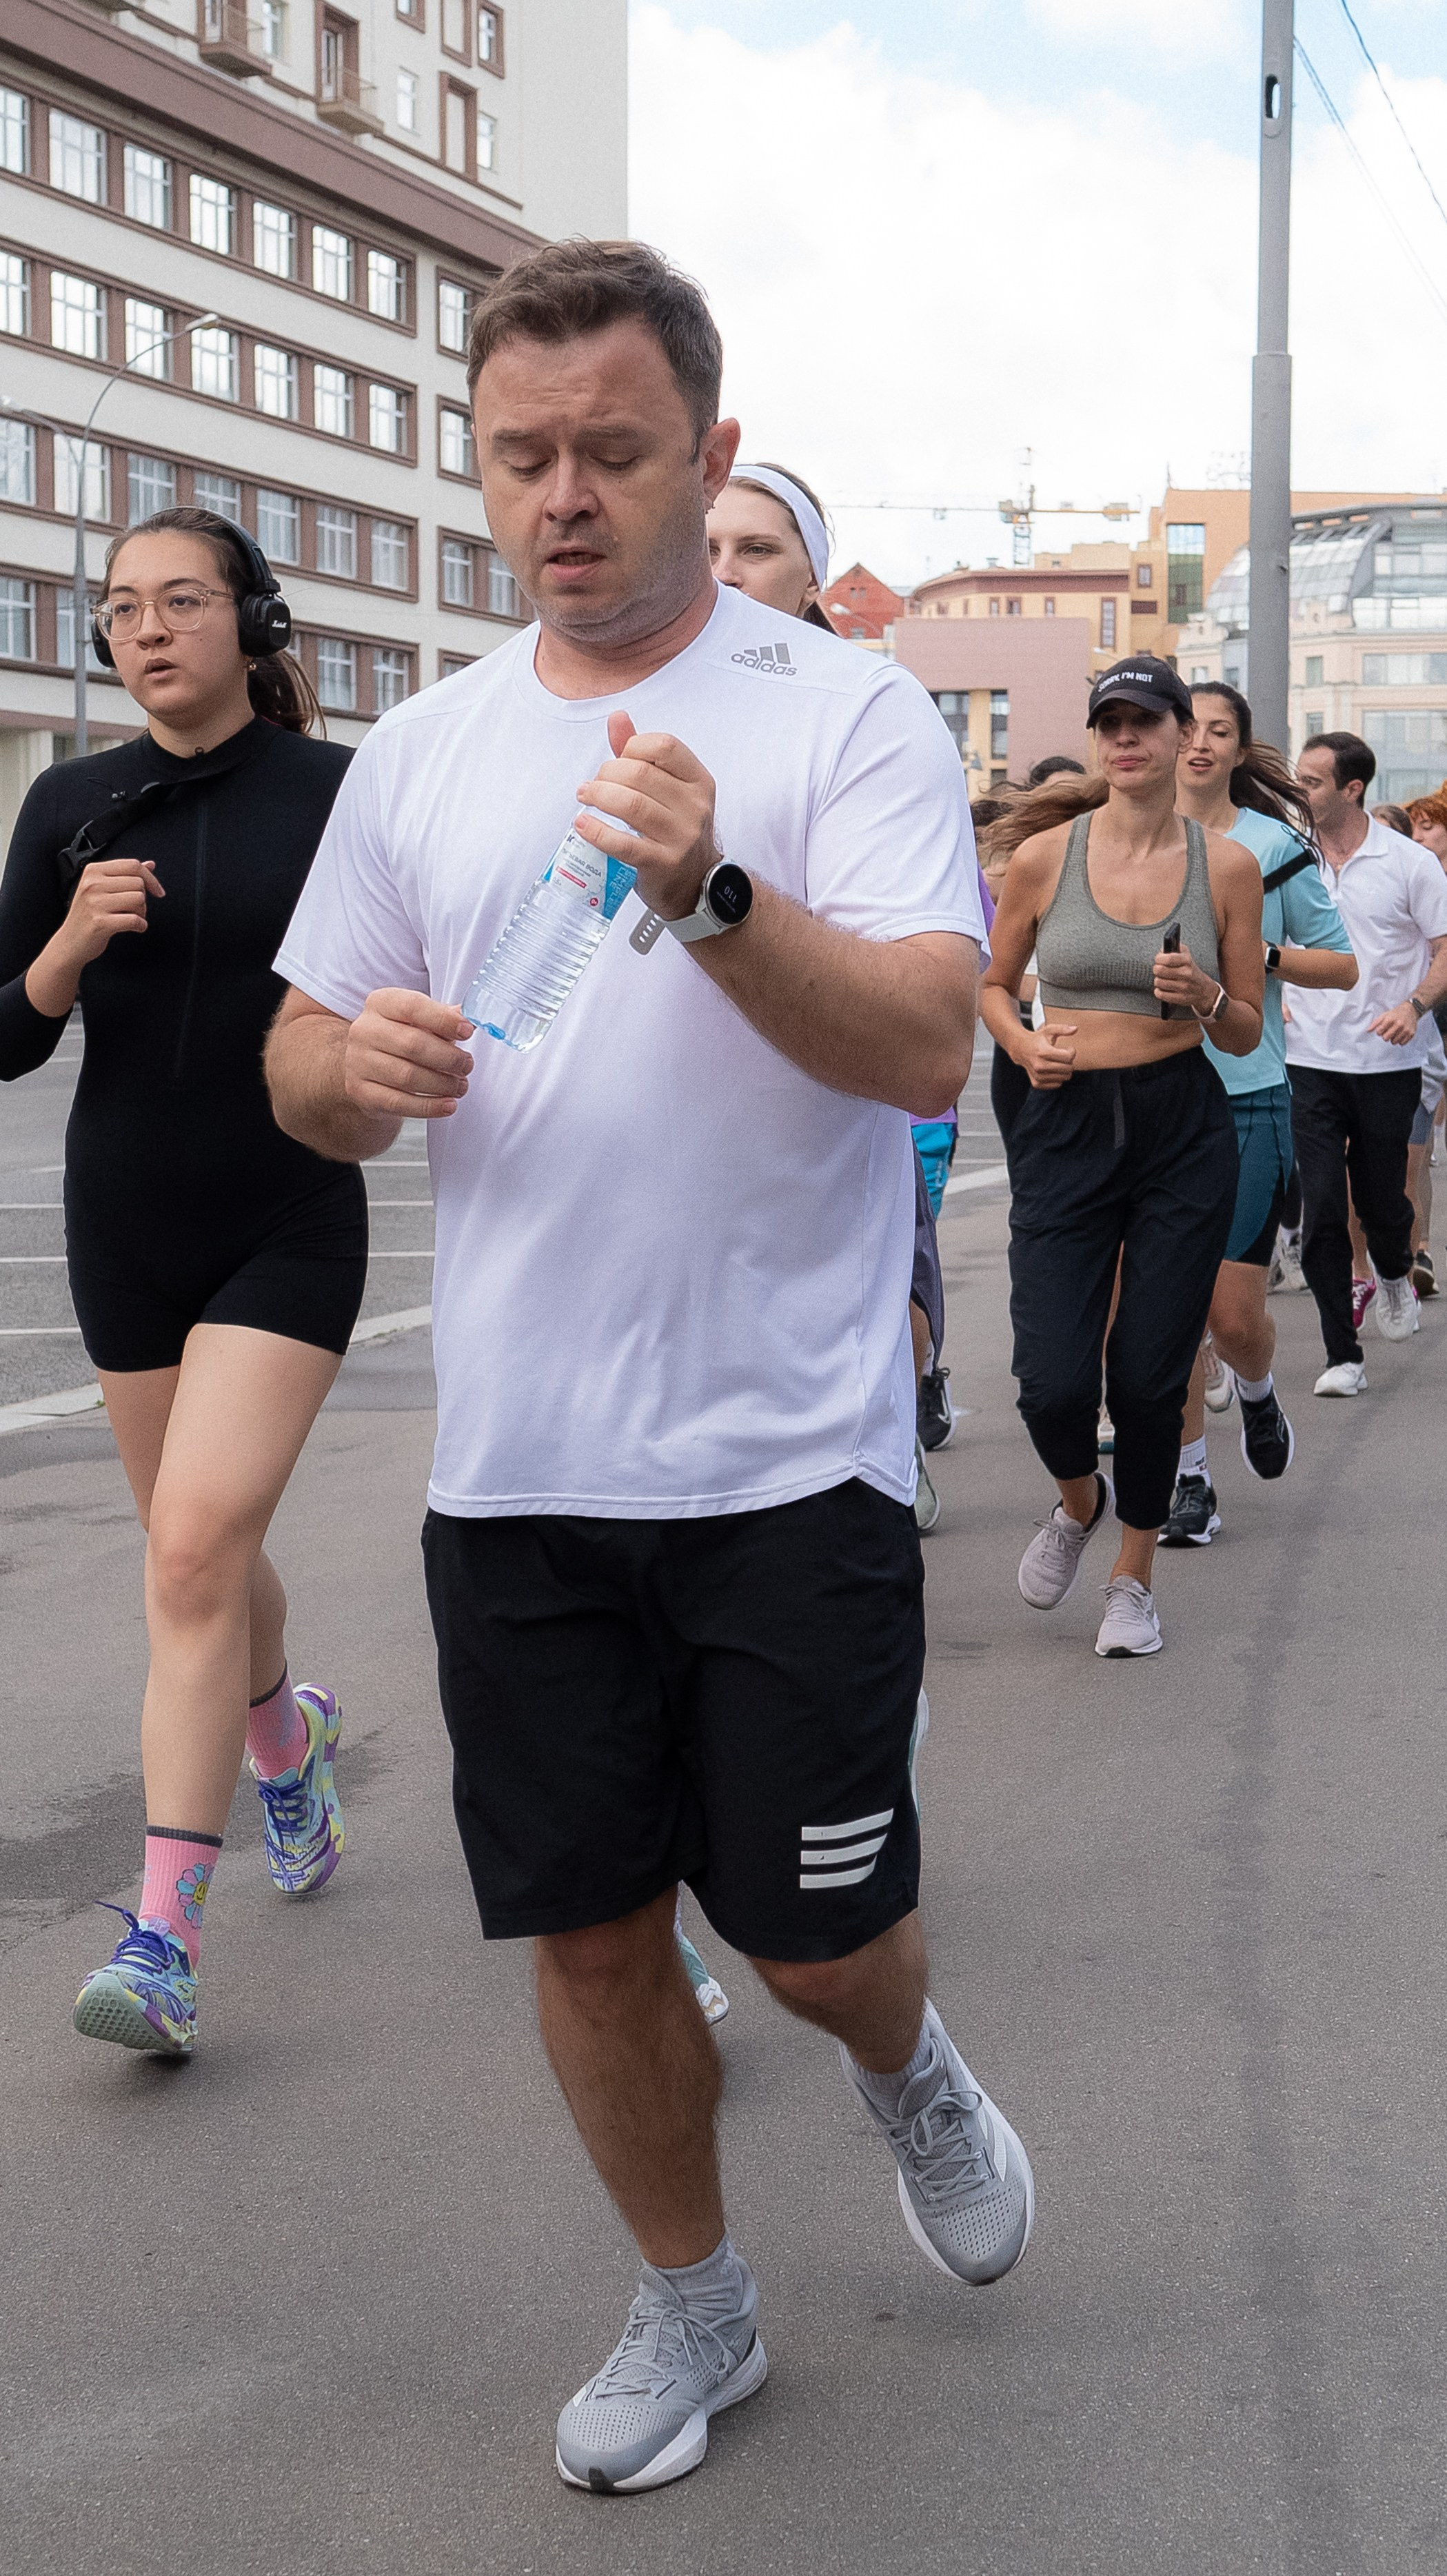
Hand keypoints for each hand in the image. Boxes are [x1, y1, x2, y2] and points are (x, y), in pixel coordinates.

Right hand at [62, 856, 163, 965]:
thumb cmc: (88, 916)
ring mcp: (95, 903)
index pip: (132, 865)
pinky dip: (141, 926)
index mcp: (93, 871)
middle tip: (134, 909)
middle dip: (143, 899)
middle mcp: (92, 884)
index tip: (157, 890)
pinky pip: (135, 920)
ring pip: (139, 899)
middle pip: (138, 883)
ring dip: (142, 912)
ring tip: (131, 918)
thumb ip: (125, 875)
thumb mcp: (102, 889)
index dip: (151, 878)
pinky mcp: (101, 922)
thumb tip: (150, 864)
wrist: (70, 942)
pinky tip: (134, 927)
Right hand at [344, 987, 473, 1120]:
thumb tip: (470, 1018)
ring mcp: (358, 1061)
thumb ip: (444, 1017)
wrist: (368, 1067)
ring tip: (460, 1086)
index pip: (413, 1006)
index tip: (467, 1031)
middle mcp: (365, 1030)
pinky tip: (447, 1105)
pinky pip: (399, 1102)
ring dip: (442, 1084)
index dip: (443, 1020)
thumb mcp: (420, 1020)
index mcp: (381, 1003)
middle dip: (448, 1058)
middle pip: (412, 1044)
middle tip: (467, 1065)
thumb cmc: (401, 1038)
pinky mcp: (360, 1091)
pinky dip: (428, 1106)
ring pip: (407, 1076)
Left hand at [572, 709, 720, 917]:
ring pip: (632, 805)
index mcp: (698, 780)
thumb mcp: (668, 790)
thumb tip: (617, 717)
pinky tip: (582, 824)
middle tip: (592, 784)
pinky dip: (597, 832)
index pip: (665, 746)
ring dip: (599, 796)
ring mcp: (681, 837)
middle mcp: (695, 806)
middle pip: (641, 774)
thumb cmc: (675, 831)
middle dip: (607, 774)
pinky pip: (624, 844)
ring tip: (584, 797)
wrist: (696, 884)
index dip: (633, 747)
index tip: (617, 760)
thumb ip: (642, 754)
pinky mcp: (663, 864)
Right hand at [1021, 1022, 1077, 1088]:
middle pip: (1068, 1068)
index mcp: (1043, 1052)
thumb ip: (1063, 1029)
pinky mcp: (1037, 1083)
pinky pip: (1058, 1084)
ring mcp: (1037, 1076)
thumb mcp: (1049, 1030)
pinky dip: (1058, 1078)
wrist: (1021, 1049)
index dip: (1072, 1051)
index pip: (1068, 1057)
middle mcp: (1039, 1065)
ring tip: (1057, 1062)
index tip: (1068, 1048)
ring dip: (1064, 1070)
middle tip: (1062, 1056)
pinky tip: (1053, 1070)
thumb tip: (1076, 1028)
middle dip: (1069, 1061)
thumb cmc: (1038, 1039)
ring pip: (1064, 1077)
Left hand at [1152, 942, 1218, 1014]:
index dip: (1158, 959)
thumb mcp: (1186, 955)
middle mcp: (1186, 974)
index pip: (1168, 959)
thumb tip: (1161, 951)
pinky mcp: (1180, 998)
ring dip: (1157, 980)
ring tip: (1162, 979)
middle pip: (1160, 970)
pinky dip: (1158, 991)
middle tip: (1159, 970)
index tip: (1158, 960)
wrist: (1203, 989)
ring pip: (1159, 982)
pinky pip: (1161, 994)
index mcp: (1187, 961)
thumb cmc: (1189, 969)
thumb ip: (1174, 948)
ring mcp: (1184, 987)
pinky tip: (1162, 989)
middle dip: (1156, 969)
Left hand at [1370, 1000, 1419, 1045]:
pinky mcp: (1411, 1033)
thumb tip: (1368, 1031)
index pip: (1379, 1032)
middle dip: (1385, 1036)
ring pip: (1394, 1042)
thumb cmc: (1395, 1013)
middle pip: (1386, 1038)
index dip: (1379, 1031)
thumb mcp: (1385, 1015)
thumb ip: (1375, 1023)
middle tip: (1389, 1031)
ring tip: (1395, 1032)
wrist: (1411, 1010)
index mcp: (1391, 1019)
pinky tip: (1401, 1034)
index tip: (1382, 1029)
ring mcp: (1406, 1029)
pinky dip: (1400, 1040)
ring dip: (1393, 1038)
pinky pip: (1402, 1043)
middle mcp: (1399, 1024)